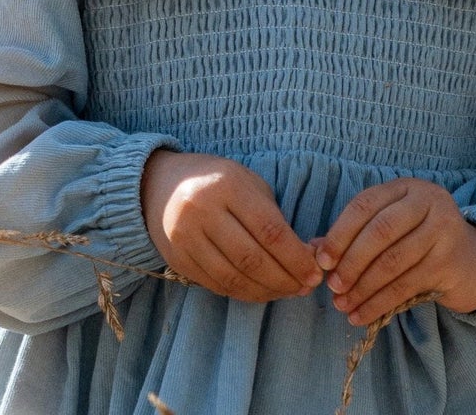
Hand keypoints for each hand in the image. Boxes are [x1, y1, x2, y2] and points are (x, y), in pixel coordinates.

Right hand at [140, 150, 323, 303]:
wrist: (160, 185)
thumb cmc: (217, 181)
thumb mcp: (248, 184)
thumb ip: (276, 217)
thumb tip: (310, 255)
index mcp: (228, 186)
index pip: (270, 230)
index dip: (296, 258)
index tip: (316, 273)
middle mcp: (204, 211)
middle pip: (252, 259)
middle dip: (285, 279)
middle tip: (306, 288)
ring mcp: (186, 238)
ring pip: (233, 278)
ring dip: (266, 292)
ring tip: (288, 292)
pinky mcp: (177, 260)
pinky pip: (216, 285)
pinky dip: (244, 293)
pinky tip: (262, 291)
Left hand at [315, 178, 475, 325]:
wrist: (473, 262)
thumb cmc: (421, 242)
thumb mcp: (391, 228)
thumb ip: (355, 235)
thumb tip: (312, 250)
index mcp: (406, 187)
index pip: (365, 204)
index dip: (340, 233)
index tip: (322, 260)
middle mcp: (428, 201)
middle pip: (379, 232)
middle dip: (351, 262)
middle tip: (333, 287)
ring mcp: (442, 230)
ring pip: (392, 262)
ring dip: (362, 288)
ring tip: (343, 305)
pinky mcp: (449, 263)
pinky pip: (406, 286)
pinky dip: (379, 303)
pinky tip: (362, 315)